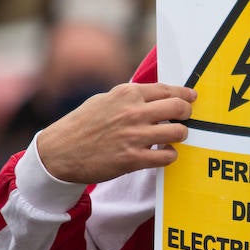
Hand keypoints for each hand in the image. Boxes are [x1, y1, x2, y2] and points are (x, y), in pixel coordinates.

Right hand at [35, 82, 196, 183]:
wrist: (58, 153)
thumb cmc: (80, 126)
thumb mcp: (103, 100)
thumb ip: (128, 98)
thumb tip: (152, 97)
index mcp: (126, 94)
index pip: (167, 90)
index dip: (184, 94)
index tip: (191, 97)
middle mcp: (133, 112)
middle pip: (179, 108)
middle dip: (187, 113)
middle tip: (185, 118)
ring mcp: (134, 136)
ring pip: (178, 132)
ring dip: (180, 135)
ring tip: (174, 137)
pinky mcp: (133, 159)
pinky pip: (167, 156)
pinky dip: (169, 155)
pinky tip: (163, 153)